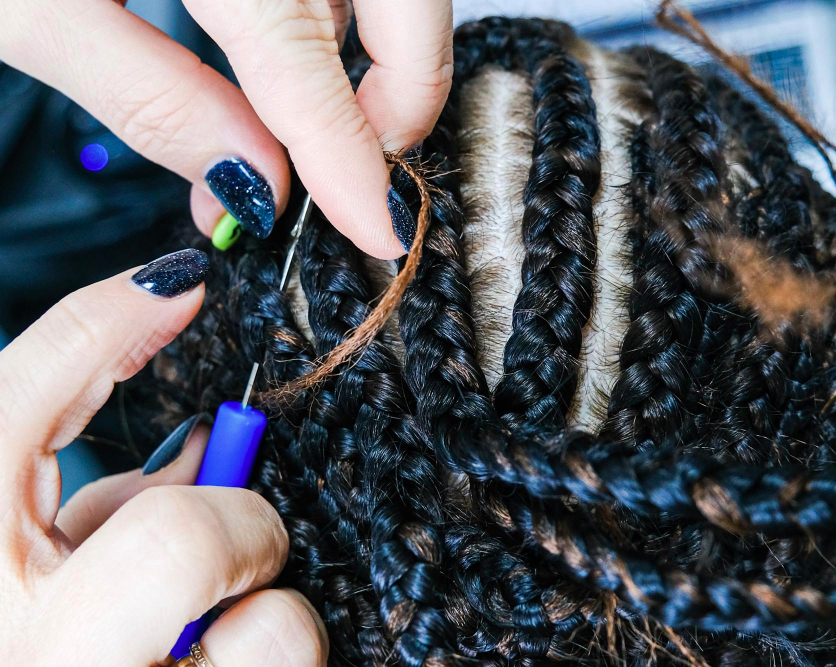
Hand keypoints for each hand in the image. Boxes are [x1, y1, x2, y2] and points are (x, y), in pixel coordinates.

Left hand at [0, 0, 453, 257]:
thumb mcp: (25, 5)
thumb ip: (148, 94)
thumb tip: (248, 176)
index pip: (306, 57)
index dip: (353, 156)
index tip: (376, 228)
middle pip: (405, 1)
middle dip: (398, 97)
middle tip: (349, 169)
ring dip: (364, 59)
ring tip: (296, 121)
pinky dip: (329, 16)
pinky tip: (278, 54)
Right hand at [0, 249, 326, 665]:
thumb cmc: (37, 634)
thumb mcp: (26, 561)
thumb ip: (100, 504)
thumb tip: (206, 447)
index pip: (10, 412)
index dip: (100, 328)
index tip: (178, 284)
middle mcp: (34, 654)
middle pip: (176, 541)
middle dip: (235, 524)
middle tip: (234, 534)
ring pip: (271, 636)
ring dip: (271, 620)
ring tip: (220, 640)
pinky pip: (284, 664)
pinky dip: (277, 657)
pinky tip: (222, 663)